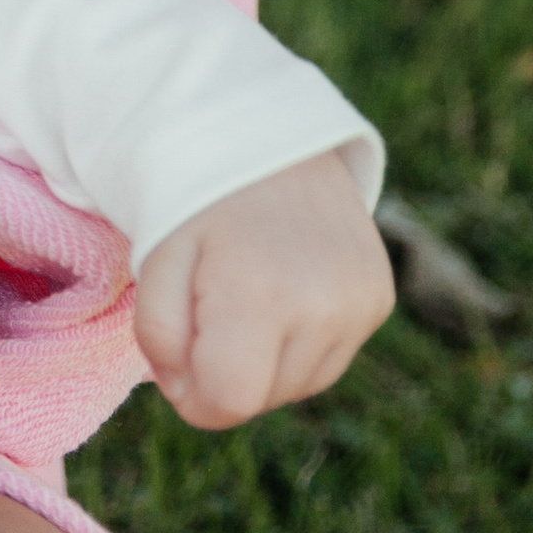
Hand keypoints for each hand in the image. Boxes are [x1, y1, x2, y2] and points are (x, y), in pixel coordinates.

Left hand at [135, 149, 393, 427]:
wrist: (264, 131)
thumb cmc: (194, 196)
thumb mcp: (153, 261)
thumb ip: (160, 341)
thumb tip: (192, 395)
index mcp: (260, 294)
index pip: (227, 401)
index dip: (190, 393)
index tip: (177, 350)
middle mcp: (324, 305)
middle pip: (261, 399)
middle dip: (224, 372)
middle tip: (209, 302)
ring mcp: (361, 303)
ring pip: (299, 385)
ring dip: (263, 361)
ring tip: (246, 292)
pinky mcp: (379, 298)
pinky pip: (330, 358)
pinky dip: (298, 342)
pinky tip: (281, 290)